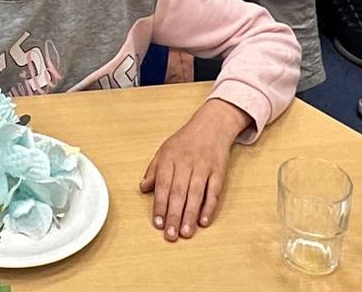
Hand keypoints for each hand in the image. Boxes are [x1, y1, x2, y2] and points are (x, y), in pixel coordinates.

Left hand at [139, 99, 248, 239]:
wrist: (211, 125)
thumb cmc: (185, 141)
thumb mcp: (164, 150)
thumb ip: (153, 170)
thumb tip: (143, 188)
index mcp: (169, 158)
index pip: (163, 185)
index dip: (160, 205)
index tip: (158, 223)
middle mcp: (186, 163)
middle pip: (178, 192)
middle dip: (174, 215)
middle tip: (170, 235)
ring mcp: (203, 167)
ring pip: (196, 194)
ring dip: (190, 215)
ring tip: (185, 233)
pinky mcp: (219, 171)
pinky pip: (214, 191)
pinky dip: (209, 207)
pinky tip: (204, 221)